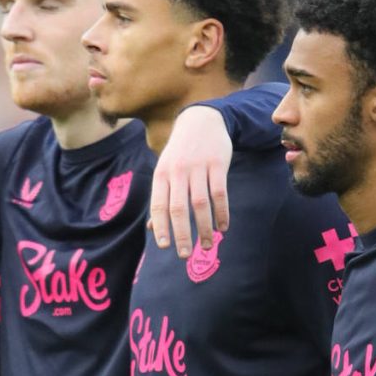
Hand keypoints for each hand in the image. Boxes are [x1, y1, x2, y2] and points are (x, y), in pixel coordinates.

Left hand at [151, 104, 232, 257]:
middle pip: (179, 208)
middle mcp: (178, 171)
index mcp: (162, 174)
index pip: (159, 205)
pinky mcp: (217, 164)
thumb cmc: (180, 153)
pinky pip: (220, 194)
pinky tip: (223, 227)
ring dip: (204, 228)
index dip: (161, 227)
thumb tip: (152, 228)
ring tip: (206, 245)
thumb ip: (160, 198)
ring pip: (201, 204)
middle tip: (185, 255)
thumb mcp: (165, 170)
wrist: (201, 120)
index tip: (165, 246)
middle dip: (182, 234)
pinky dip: (222, 213)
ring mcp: (198, 167)